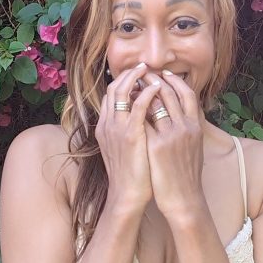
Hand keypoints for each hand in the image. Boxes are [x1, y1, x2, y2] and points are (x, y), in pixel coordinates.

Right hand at [95, 63, 160, 209]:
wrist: (128, 196)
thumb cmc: (131, 175)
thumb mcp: (123, 148)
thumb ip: (127, 131)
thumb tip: (138, 118)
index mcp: (105, 127)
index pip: (110, 94)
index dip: (122, 81)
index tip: (136, 74)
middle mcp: (107, 124)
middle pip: (114, 88)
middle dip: (129, 74)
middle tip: (143, 66)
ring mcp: (117, 129)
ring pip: (123, 91)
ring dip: (137, 77)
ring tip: (150, 70)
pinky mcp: (131, 135)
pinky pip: (139, 105)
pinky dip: (148, 93)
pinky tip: (158, 87)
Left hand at [140, 71, 205, 219]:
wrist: (184, 199)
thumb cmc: (187, 176)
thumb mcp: (194, 148)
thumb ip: (189, 130)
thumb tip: (182, 116)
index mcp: (196, 127)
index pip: (188, 94)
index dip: (176, 80)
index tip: (164, 72)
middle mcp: (186, 128)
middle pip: (170, 93)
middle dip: (156, 79)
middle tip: (144, 70)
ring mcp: (171, 136)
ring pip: (155, 103)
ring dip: (143, 90)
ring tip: (134, 83)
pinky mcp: (157, 146)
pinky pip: (144, 120)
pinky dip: (136, 110)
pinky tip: (127, 105)